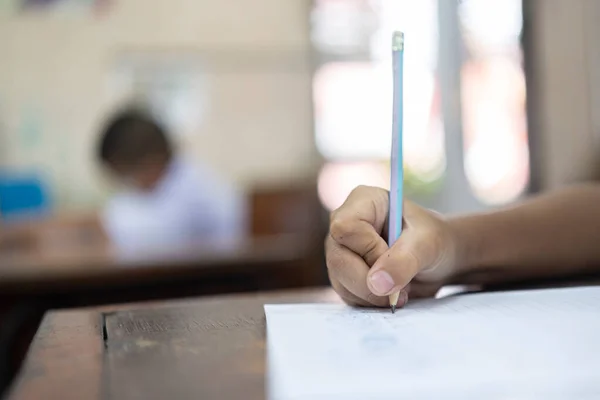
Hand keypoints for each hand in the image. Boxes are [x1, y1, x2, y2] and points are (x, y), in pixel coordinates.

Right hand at [326, 186, 459, 307]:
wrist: (439, 258)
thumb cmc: (434, 239)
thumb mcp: (427, 245)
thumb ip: (404, 260)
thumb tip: (376, 284)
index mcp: (362, 202)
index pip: (346, 227)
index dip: (369, 250)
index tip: (395, 258)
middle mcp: (345, 225)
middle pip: (338, 259)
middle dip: (370, 282)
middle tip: (401, 289)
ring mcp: (341, 251)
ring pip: (340, 280)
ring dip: (373, 295)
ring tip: (400, 289)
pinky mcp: (343, 274)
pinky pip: (346, 295)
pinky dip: (370, 302)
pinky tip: (390, 294)